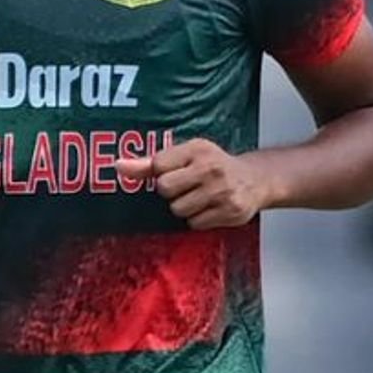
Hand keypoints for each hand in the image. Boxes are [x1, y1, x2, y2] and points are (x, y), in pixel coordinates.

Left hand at [115, 139, 269, 230]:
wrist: (255, 180)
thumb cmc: (212, 165)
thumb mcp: (184, 155)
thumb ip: (149, 163)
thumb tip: (118, 166)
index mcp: (197, 149)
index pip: (158, 164)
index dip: (160, 172)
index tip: (174, 171)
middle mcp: (211, 168)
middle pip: (165, 188)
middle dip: (170, 191)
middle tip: (186, 186)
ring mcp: (222, 191)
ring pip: (178, 209)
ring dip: (183, 207)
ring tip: (199, 197)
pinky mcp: (231, 212)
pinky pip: (195, 223)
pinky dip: (197, 219)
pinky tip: (209, 207)